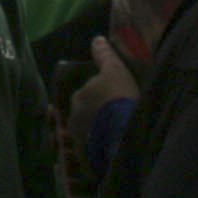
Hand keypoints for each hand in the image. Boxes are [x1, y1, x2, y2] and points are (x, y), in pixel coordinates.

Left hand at [66, 35, 136, 172]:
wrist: (124, 135)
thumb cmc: (120, 98)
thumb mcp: (116, 71)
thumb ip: (104, 55)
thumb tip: (97, 38)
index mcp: (79, 97)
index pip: (85, 96)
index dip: (97, 98)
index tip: (109, 103)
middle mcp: (74, 117)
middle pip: (84, 115)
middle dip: (94, 116)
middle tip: (113, 120)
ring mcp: (79, 139)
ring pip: (87, 134)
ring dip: (96, 135)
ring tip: (115, 138)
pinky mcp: (86, 158)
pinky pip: (91, 153)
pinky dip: (98, 151)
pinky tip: (112, 153)